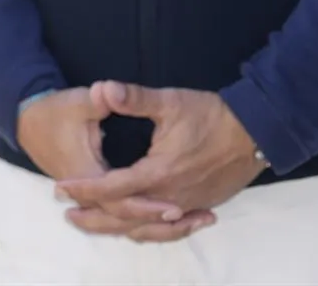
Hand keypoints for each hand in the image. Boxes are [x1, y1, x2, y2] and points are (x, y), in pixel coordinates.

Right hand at [18, 87, 190, 238]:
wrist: (28, 120)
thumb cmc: (56, 111)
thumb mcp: (78, 102)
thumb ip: (99, 100)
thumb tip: (109, 90)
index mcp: (86, 172)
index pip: (119, 201)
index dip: (146, 206)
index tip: (174, 206)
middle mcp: (87, 191)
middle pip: (124, 218)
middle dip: (157, 221)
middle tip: (188, 217)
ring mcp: (88, 195)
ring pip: (122, 222)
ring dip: (154, 226)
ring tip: (192, 222)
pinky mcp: (92, 193)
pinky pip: (119, 216)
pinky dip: (144, 221)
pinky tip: (170, 218)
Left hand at [55, 83, 264, 239]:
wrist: (257, 133)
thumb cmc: (212, 115)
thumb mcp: (171, 102)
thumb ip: (135, 98)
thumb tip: (102, 88)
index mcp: (159, 172)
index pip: (112, 187)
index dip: (84, 188)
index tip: (60, 187)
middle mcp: (173, 196)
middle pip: (126, 217)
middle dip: (95, 217)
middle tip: (67, 215)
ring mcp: (189, 204)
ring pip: (149, 227)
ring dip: (120, 227)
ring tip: (96, 224)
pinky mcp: (202, 206)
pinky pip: (170, 227)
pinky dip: (150, 230)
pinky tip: (138, 227)